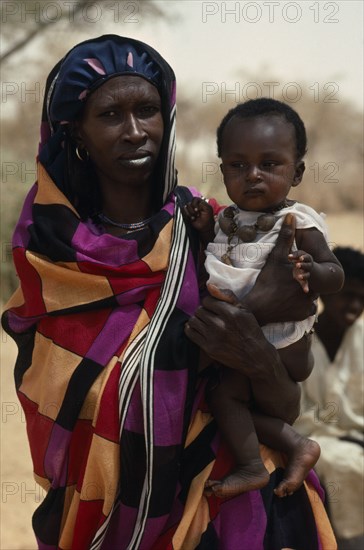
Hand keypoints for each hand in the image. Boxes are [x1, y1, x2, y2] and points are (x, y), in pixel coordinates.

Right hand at [183, 197, 213, 234]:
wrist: (205, 227)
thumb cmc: (207, 218)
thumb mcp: (207, 208)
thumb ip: (202, 203)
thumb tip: (194, 203)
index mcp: (200, 203)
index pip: (194, 199)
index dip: (195, 204)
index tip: (198, 209)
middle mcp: (195, 206)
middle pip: (189, 203)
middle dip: (193, 209)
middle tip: (198, 214)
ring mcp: (191, 210)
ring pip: (186, 207)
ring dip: (192, 213)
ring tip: (196, 216)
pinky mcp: (188, 215)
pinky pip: (185, 212)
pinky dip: (189, 216)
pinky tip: (193, 219)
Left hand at [185, 283, 300, 421]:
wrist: (256, 356)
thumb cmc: (250, 330)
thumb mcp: (244, 310)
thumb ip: (227, 296)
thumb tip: (209, 286)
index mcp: (231, 313)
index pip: (207, 301)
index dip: (210, 302)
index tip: (214, 307)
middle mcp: (221, 325)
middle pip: (199, 310)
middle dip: (204, 311)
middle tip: (210, 315)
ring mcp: (214, 338)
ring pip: (193, 321)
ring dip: (197, 319)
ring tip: (205, 322)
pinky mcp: (208, 348)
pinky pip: (191, 334)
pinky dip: (192, 329)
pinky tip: (199, 329)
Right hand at [242, 214, 317, 324]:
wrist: (257, 307)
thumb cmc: (266, 281)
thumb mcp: (276, 257)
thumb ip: (285, 236)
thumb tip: (291, 216)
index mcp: (308, 274)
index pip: (311, 268)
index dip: (301, 268)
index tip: (291, 271)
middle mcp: (312, 289)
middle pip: (311, 281)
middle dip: (302, 280)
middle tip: (287, 282)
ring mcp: (308, 304)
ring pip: (310, 295)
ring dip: (302, 292)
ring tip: (287, 291)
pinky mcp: (304, 315)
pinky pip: (307, 309)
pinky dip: (300, 306)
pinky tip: (289, 302)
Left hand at [288, 250, 313, 292]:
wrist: (305, 267)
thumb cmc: (300, 259)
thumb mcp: (298, 254)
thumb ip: (294, 255)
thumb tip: (289, 256)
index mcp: (307, 259)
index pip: (306, 257)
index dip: (303, 257)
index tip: (300, 258)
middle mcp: (308, 266)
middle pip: (307, 266)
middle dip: (302, 265)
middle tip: (297, 265)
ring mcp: (306, 273)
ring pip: (306, 275)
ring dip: (303, 276)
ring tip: (299, 277)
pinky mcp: (304, 280)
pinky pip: (305, 284)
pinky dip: (306, 287)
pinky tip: (306, 291)